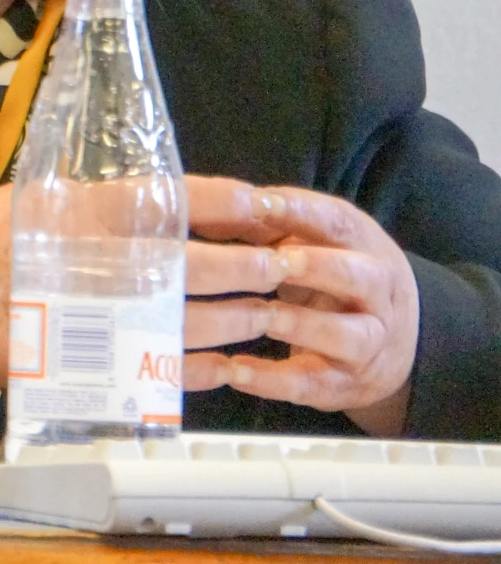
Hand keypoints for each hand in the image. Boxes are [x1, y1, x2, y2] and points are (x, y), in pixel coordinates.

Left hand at [185, 175, 417, 435]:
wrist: (394, 338)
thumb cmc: (330, 272)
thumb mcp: (310, 240)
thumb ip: (262, 223)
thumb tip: (194, 203)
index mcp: (362, 244)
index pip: (337, 222)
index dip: (301, 212)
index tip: (261, 203)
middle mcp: (375, 292)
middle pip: (356, 276)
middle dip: (317, 268)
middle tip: (277, 261)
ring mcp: (367, 342)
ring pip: (345, 335)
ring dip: (301, 325)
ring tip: (262, 317)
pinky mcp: (345, 384)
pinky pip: (313, 384)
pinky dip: (274, 380)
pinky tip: (235, 371)